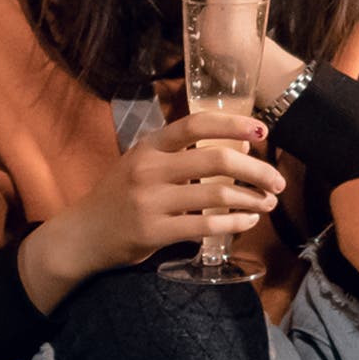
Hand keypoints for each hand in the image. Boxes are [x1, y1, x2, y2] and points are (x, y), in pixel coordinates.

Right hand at [18, 111, 285, 311]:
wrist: (80, 235)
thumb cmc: (120, 196)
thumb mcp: (144, 164)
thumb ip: (185, 154)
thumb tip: (244, 147)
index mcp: (150, 146)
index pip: (196, 124)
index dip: (233, 125)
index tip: (263, 131)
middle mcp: (149, 169)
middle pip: (218, 160)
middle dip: (257, 170)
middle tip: (278, 180)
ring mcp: (150, 201)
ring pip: (217, 194)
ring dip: (252, 199)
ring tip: (268, 203)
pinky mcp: (153, 232)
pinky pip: (206, 225)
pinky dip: (234, 223)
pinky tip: (248, 222)